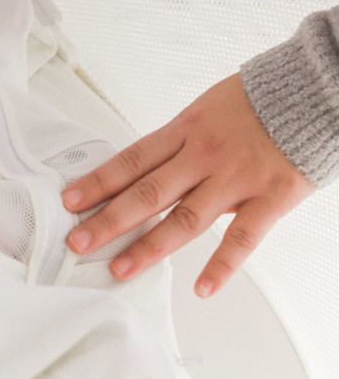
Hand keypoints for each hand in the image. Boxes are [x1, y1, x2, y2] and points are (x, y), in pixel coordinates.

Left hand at [61, 73, 315, 296]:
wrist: (310, 90)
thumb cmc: (257, 101)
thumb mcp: (207, 110)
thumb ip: (180, 144)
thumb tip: (146, 172)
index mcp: (186, 130)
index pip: (132, 159)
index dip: (99, 181)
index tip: (69, 200)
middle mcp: (204, 156)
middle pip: (148, 192)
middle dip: (109, 219)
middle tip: (77, 241)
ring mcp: (236, 179)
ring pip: (185, 219)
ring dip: (149, 246)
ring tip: (119, 268)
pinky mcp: (270, 198)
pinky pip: (243, 238)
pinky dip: (222, 265)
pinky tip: (201, 288)